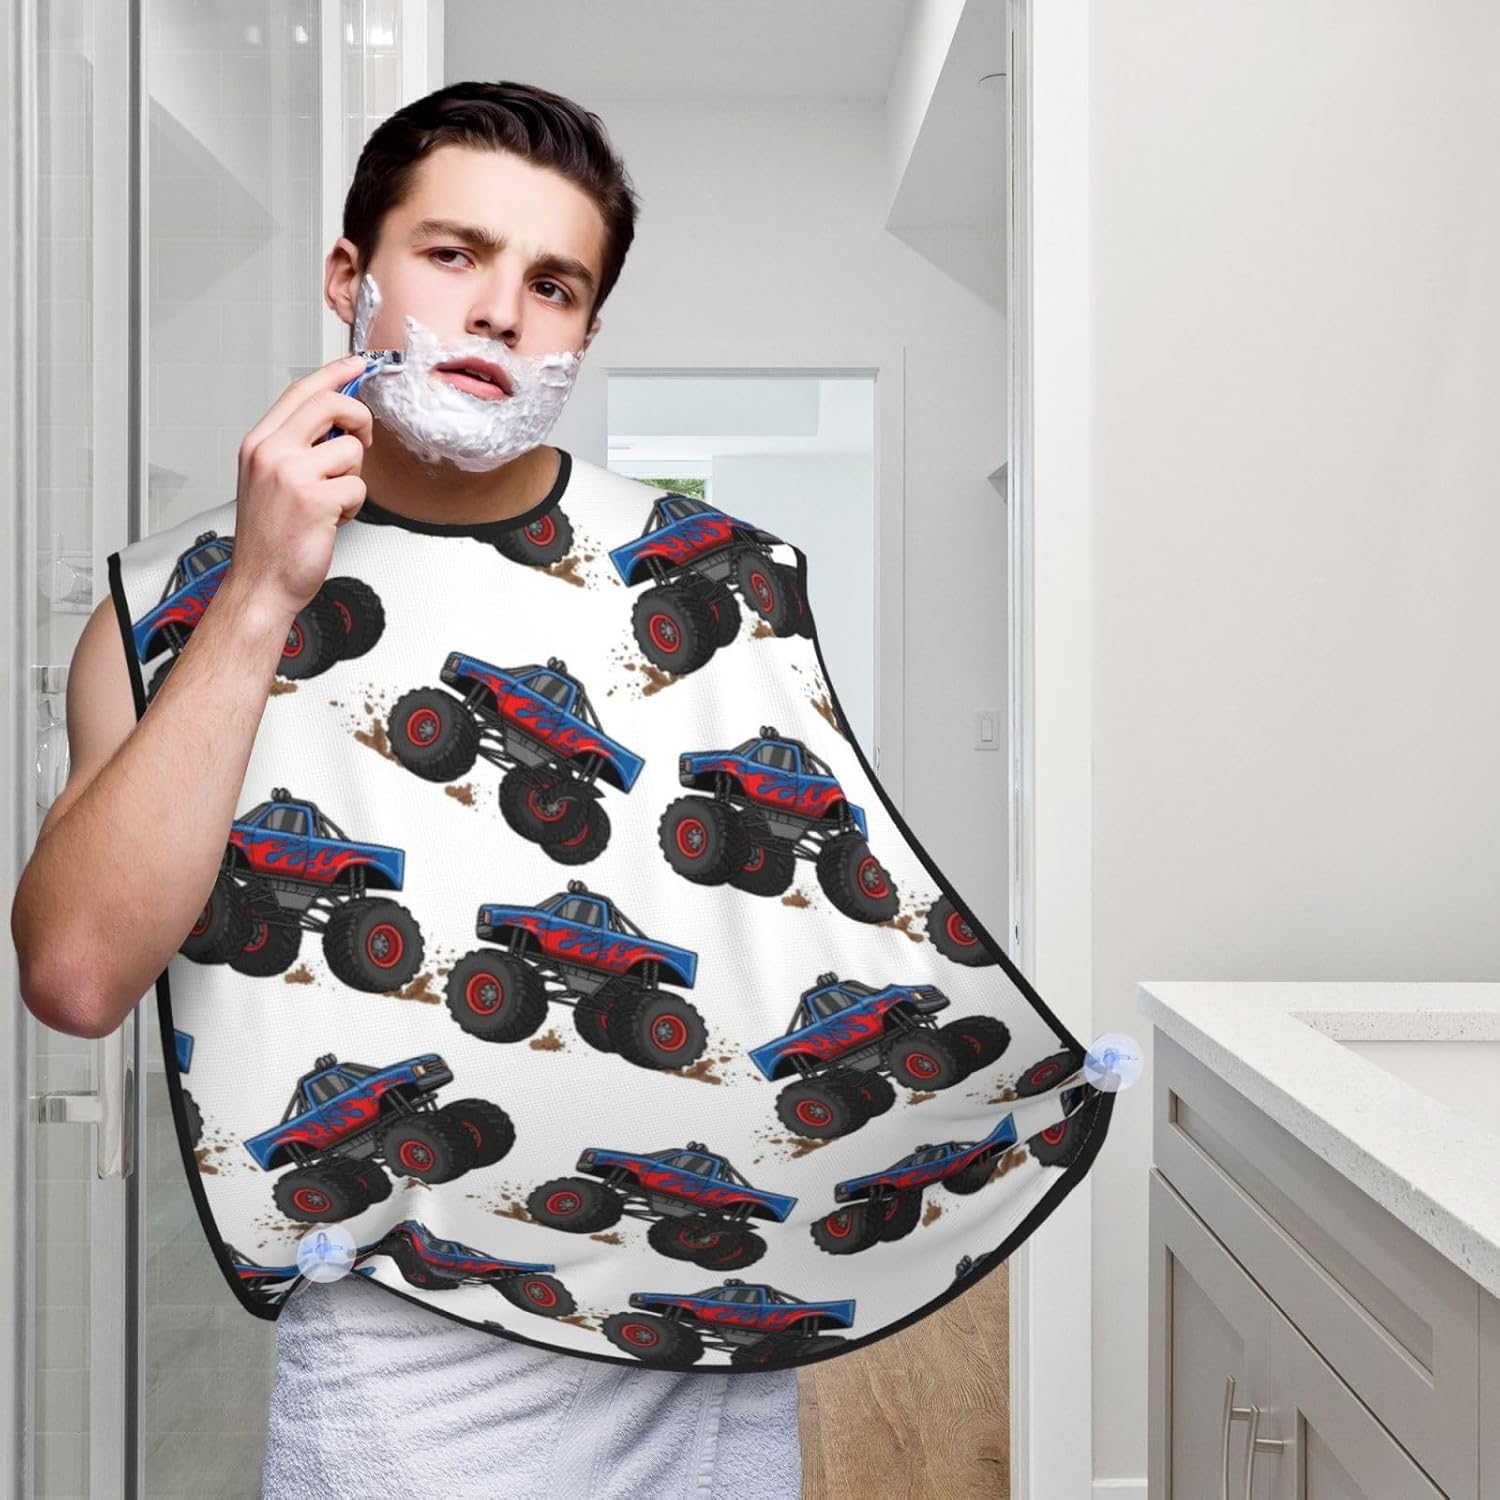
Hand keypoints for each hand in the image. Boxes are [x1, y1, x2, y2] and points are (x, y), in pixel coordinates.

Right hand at [226, 353, 374, 618]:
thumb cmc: (270, 538)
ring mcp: (291, 475)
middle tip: (362, 438)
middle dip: (358, 417)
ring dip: (353, 478)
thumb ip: (297, 447)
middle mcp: (271, 453)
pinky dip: (354, 507)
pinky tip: (333, 520)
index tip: (357, 365)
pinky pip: (358, 487)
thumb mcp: (270, 480)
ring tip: (332, 501)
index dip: (335, 374)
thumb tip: (338, 420)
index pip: (301, 391)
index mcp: (259, 444)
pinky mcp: (316, 499)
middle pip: (329, 404)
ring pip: (350, 451)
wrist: (261, 583)